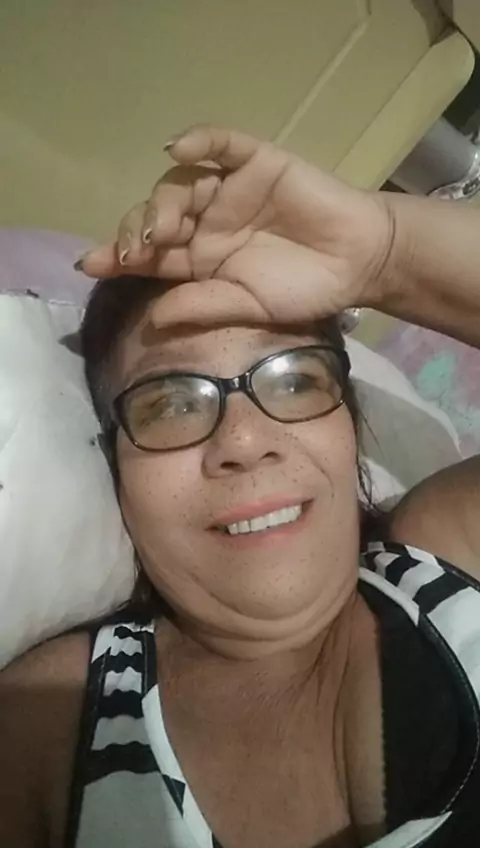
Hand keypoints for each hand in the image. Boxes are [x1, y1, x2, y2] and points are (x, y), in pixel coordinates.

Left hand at [80, 125, 393, 321]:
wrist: (358, 264)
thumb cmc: (304, 290)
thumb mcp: (248, 308)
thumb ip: (202, 306)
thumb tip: (152, 320)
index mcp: (200, 260)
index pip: (151, 255)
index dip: (118, 255)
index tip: (90, 263)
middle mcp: (207, 222)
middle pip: (157, 216)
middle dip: (138, 231)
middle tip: (136, 251)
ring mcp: (229, 191)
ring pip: (180, 183)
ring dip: (163, 202)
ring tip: (164, 227)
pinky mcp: (256, 163)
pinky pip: (221, 145)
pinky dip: (199, 140)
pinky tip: (176, 147)